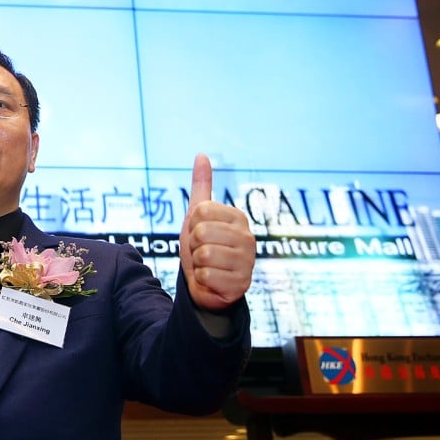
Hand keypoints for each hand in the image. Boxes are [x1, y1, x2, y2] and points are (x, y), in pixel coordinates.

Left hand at [179, 154, 254, 310]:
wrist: (205, 284)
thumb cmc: (202, 246)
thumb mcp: (197, 215)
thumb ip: (201, 185)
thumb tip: (201, 154)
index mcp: (237, 217)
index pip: (200, 210)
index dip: (192, 224)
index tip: (199, 233)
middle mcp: (248, 237)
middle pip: (201, 232)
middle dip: (193, 245)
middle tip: (202, 251)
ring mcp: (247, 262)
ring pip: (204, 254)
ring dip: (197, 263)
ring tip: (207, 265)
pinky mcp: (241, 284)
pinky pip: (206, 276)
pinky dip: (202, 280)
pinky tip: (212, 280)